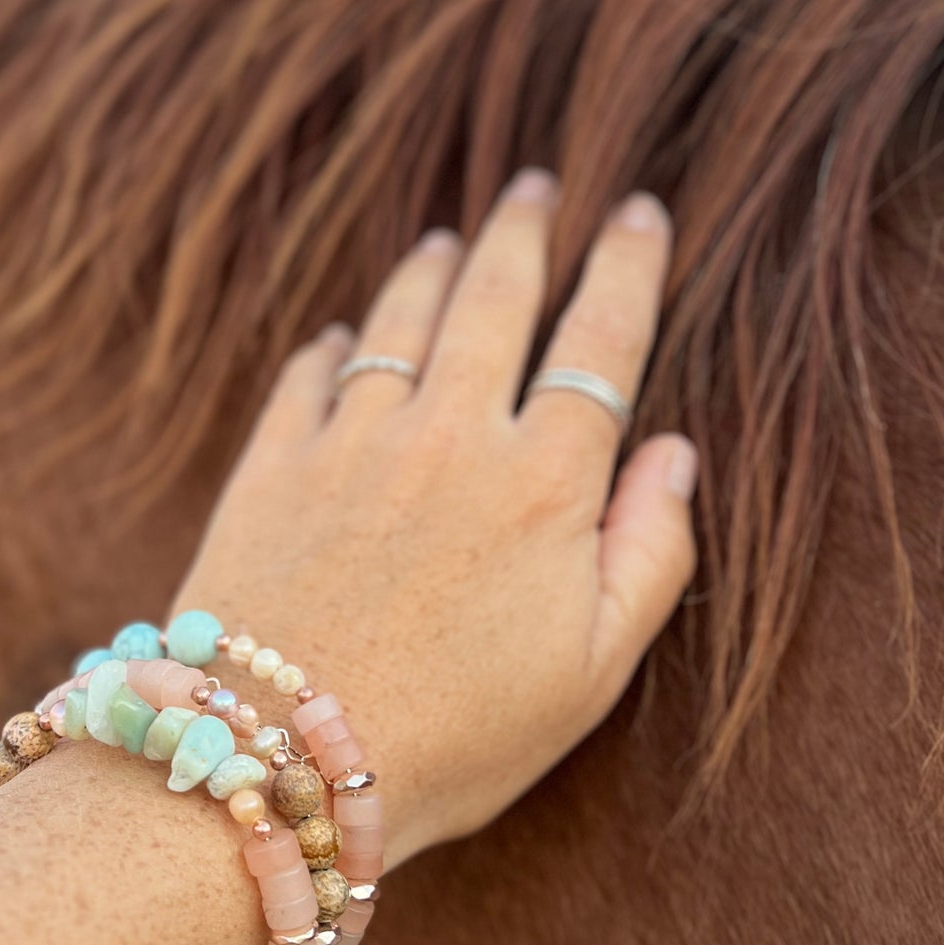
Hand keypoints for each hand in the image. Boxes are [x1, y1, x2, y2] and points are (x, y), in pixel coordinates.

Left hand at [175, 171, 697, 865]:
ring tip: (451, 237)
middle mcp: (447, 435)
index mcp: (543, 482)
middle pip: (494, 298)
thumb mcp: (591, 672)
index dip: (628, 267)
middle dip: (525, 231)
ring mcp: (348, 443)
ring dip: (431, 267)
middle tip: (539, 186)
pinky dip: (332, 342)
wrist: (275, 759)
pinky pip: (308, 374)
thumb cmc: (455, 735)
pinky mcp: (267, 467)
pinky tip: (340, 336)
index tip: (642, 212)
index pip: (600, 341)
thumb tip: (675, 453)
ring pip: (399, 316)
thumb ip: (650, 553)